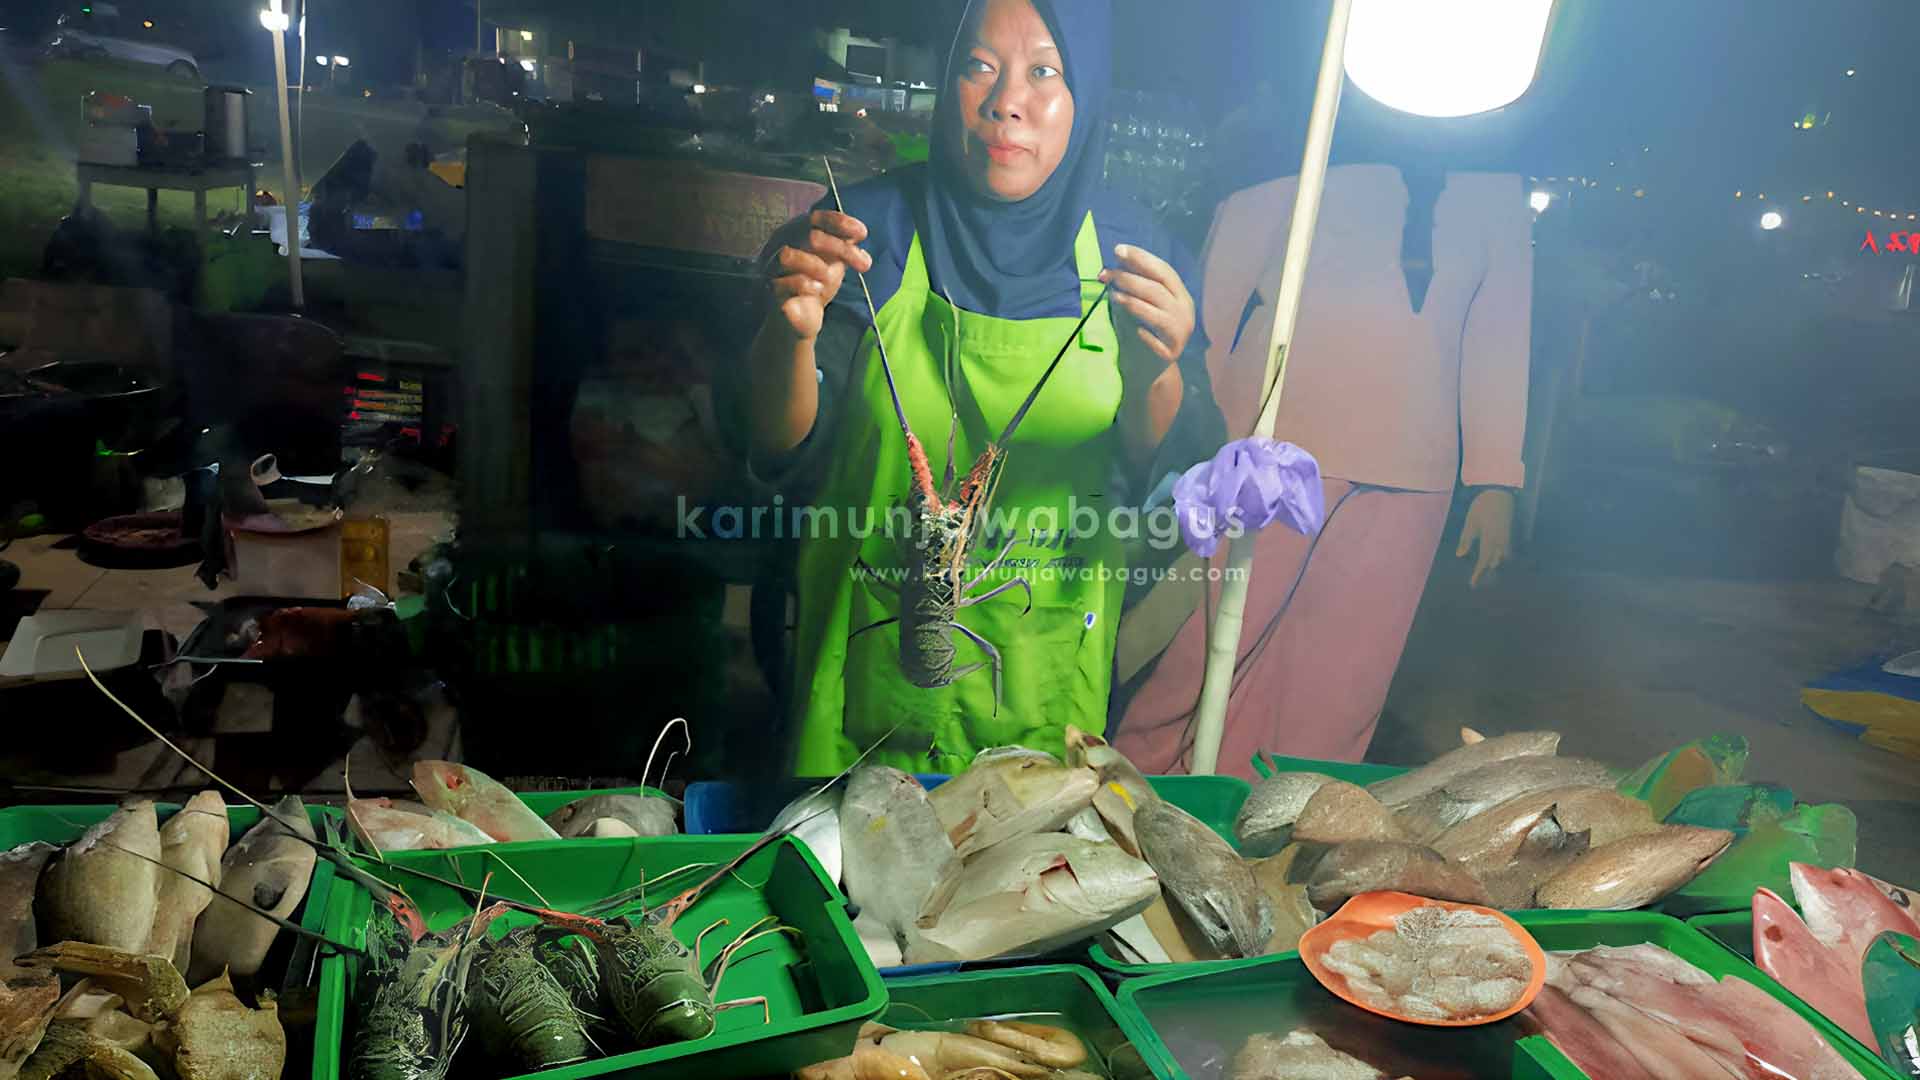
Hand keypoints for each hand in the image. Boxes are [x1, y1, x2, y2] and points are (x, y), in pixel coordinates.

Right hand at [767, 210, 872, 341]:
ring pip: (787, 256)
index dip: (839, 223)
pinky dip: (804, 285)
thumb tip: (859, 232)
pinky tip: (817, 290)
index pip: (816, 218)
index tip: (862, 234)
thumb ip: (845, 246)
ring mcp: (772, 268)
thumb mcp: (834, 262)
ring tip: (829, 279)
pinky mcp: (769, 291)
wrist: (800, 318)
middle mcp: (781, 245)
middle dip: (841, 249)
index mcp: (797, 234)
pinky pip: (782, 283)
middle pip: (810, 236)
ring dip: (816, 266)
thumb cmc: (816, 284)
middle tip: (865, 265)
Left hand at [1100, 243, 1194, 381]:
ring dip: (1134, 302)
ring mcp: (1180, 334)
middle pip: (1159, 290)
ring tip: (1113, 295)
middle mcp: (1185, 312)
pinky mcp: (1172, 353)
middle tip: (1108, 274)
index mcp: (1180, 296)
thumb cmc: (1142, 333)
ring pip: (1158, 313)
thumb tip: (1115, 265)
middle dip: (1131, 278)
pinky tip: (1135, 330)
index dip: (1141, 259)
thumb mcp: (1138, 306)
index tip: (1118, 250)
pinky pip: (1157, 342)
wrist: (1150, 371)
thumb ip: (1132, 288)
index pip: (1163, 271)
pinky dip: (1146, 334)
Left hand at [1456, 488, 1514, 587]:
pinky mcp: (1508, 532)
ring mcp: (1506, 536)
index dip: (1478, 573)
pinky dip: (1499, 556)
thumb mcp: (1470, 522)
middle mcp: (1500, 541)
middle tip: (1478, 580)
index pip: (1483, 560)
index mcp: (1489, 539)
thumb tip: (1460, 555)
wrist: (1500, 492)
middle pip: (1494, 561)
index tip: (1473, 583)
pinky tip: (1495, 557)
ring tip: (1486, 572)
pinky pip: (1505, 549)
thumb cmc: (1481, 506)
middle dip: (1486, 572)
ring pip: (1502, 556)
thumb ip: (1466, 539)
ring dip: (1494, 564)